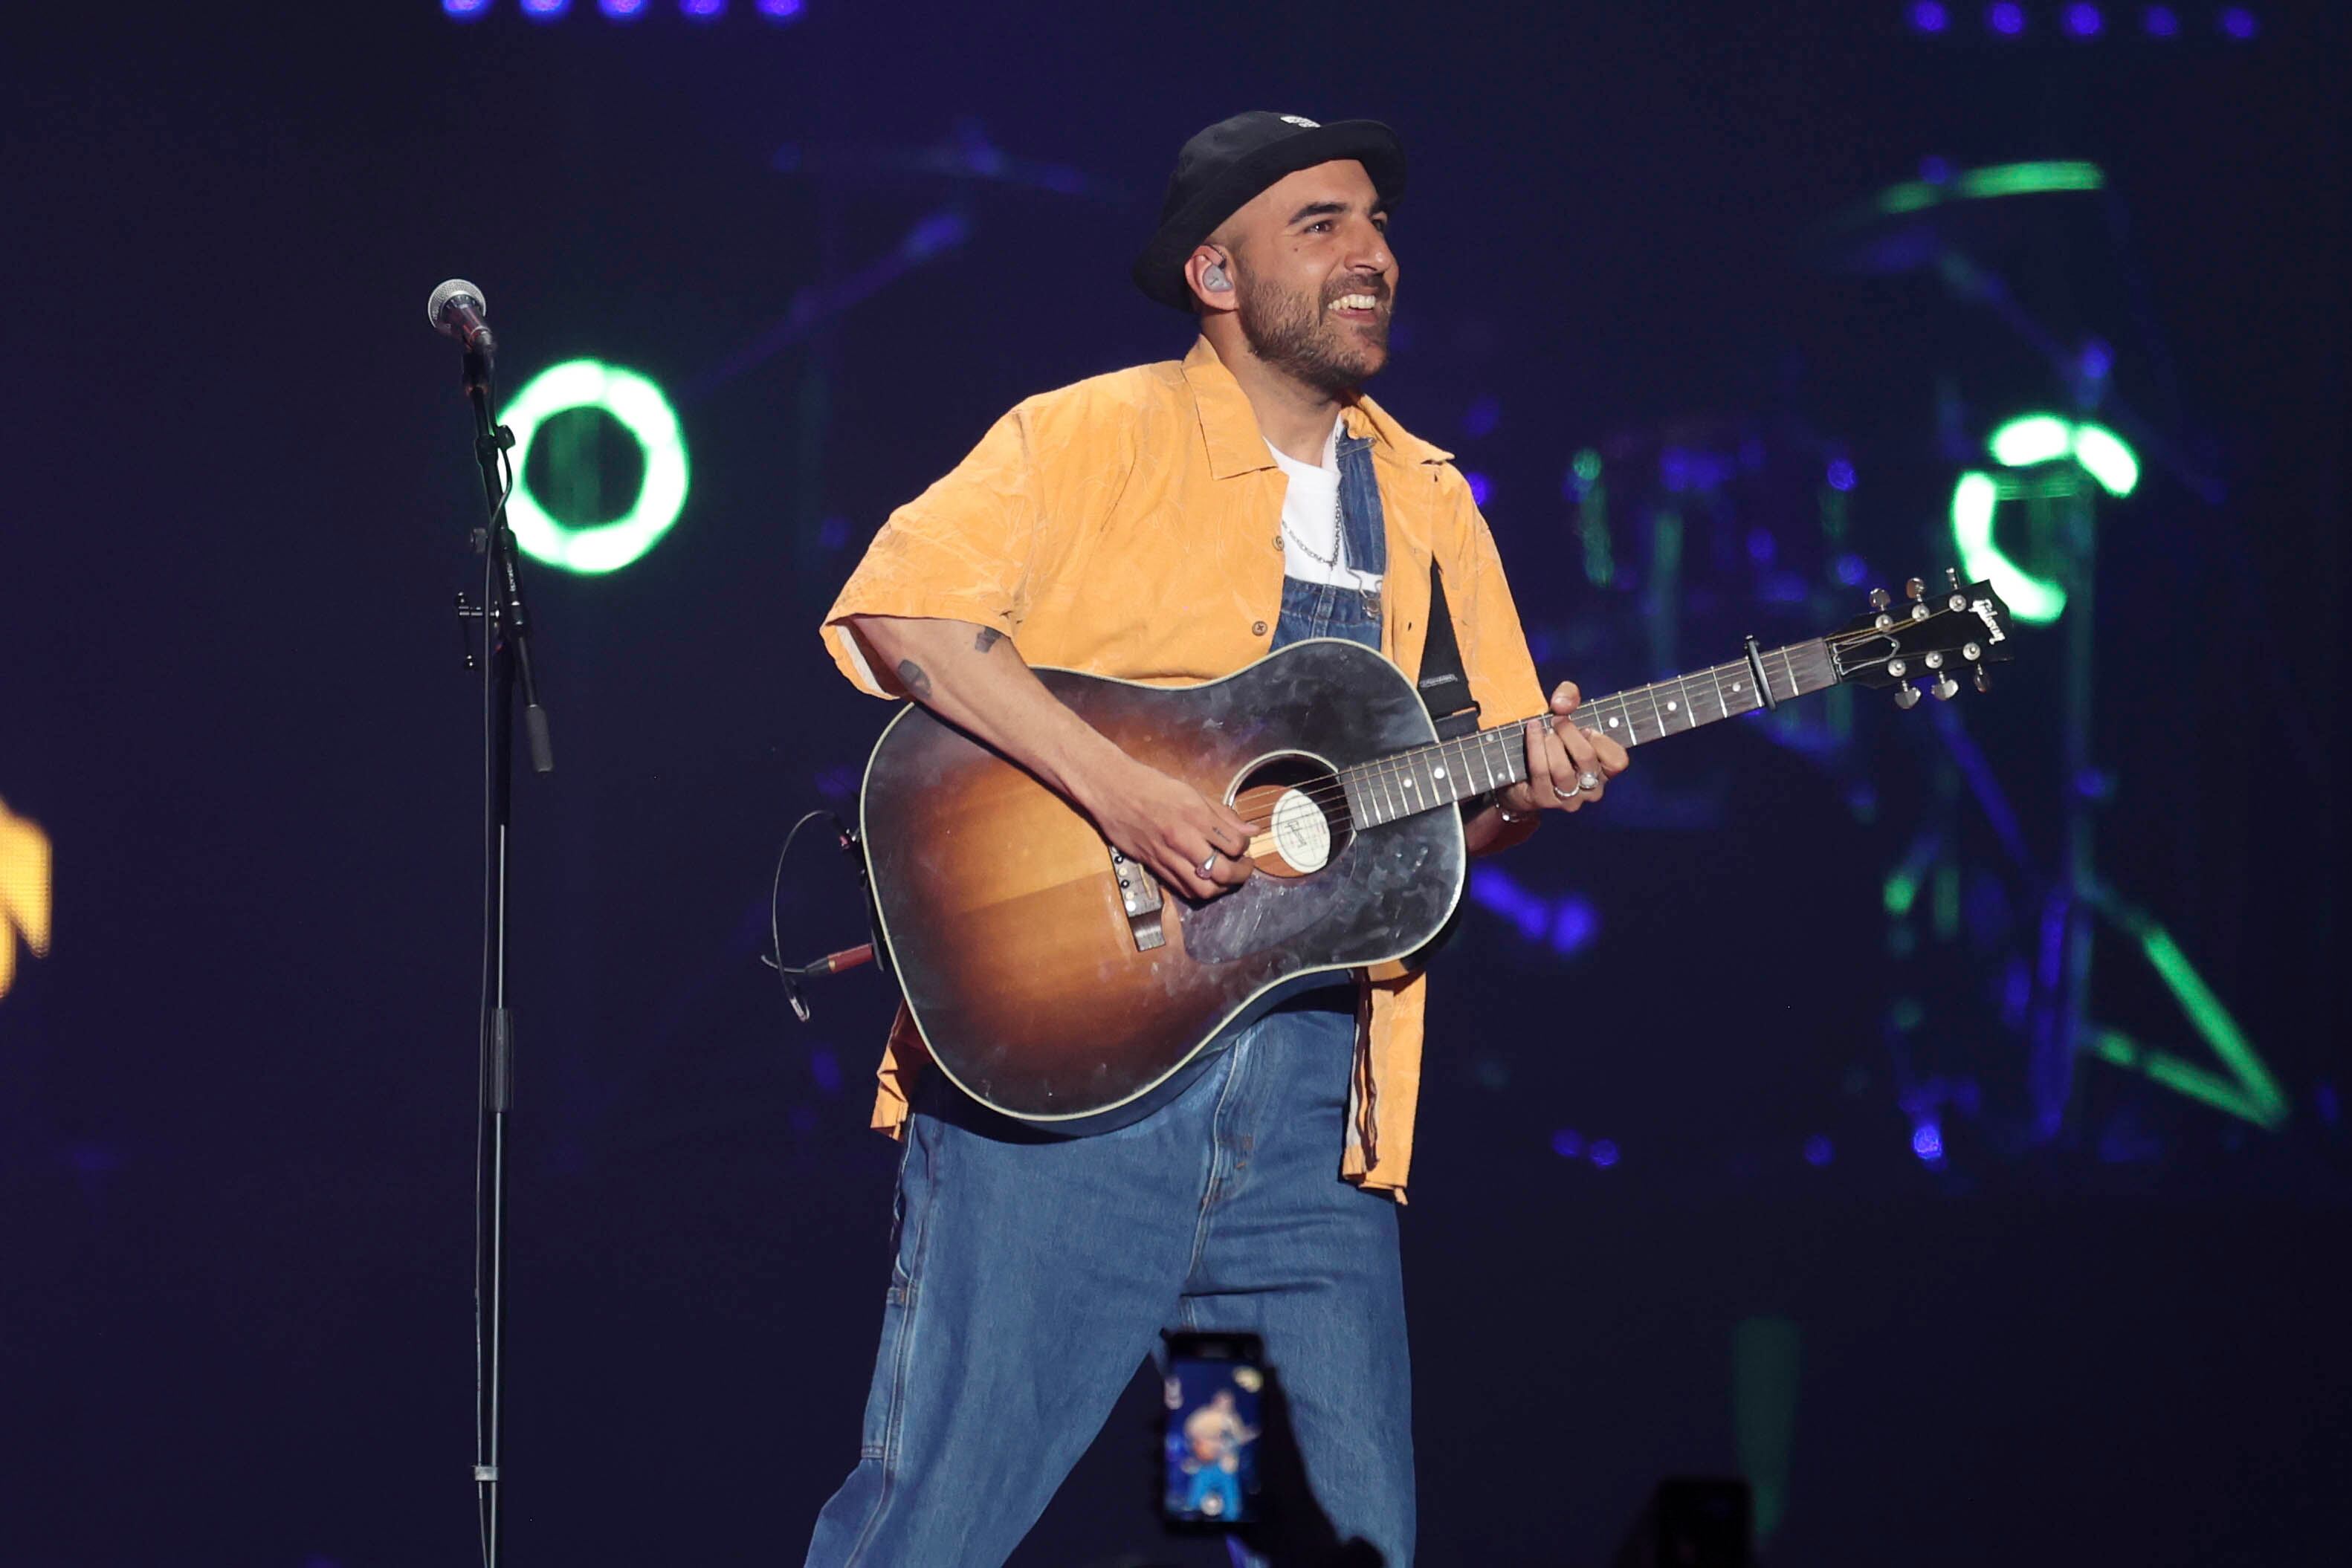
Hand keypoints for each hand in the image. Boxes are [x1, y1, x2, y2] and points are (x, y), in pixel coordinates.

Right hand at [1080, 756, 1255, 899]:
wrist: (1112, 790)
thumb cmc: (1152, 786)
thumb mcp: (1192, 792)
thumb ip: (1223, 814)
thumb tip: (1252, 830)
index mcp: (1196, 815)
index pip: (1235, 844)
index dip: (1245, 847)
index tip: (1243, 844)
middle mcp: (1183, 839)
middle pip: (1223, 872)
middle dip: (1240, 874)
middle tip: (1244, 868)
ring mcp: (1166, 856)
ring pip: (1203, 889)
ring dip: (1221, 888)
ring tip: (1226, 878)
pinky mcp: (1153, 866)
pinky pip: (1182, 888)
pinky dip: (1199, 889)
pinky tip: (1204, 880)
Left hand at [1498, 681, 1629, 817]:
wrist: (1522, 767)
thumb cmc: (1554, 737)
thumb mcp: (1566, 711)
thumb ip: (1569, 696)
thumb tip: (1562, 705)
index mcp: (1605, 770)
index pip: (1618, 761)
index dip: (1601, 741)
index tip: (1587, 728)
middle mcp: (1591, 789)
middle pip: (1586, 759)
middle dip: (1569, 733)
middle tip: (1557, 720)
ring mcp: (1569, 798)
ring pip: (1562, 769)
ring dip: (1550, 742)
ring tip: (1542, 729)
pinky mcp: (1544, 800)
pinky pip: (1540, 771)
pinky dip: (1534, 746)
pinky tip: (1531, 731)